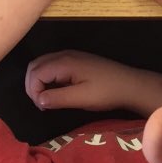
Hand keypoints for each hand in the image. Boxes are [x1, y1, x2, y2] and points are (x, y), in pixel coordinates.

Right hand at [25, 50, 141, 112]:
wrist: (129, 84)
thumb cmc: (106, 92)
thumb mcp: (81, 98)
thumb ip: (58, 98)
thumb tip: (38, 99)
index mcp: (64, 63)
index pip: (36, 73)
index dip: (33, 91)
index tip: (42, 107)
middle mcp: (64, 55)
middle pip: (35, 65)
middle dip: (32, 85)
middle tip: (41, 104)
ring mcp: (69, 56)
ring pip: (42, 64)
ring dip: (38, 81)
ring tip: (46, 99)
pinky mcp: (75, 60)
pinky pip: (52, 65)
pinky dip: (47, 77)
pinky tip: (55, 91)